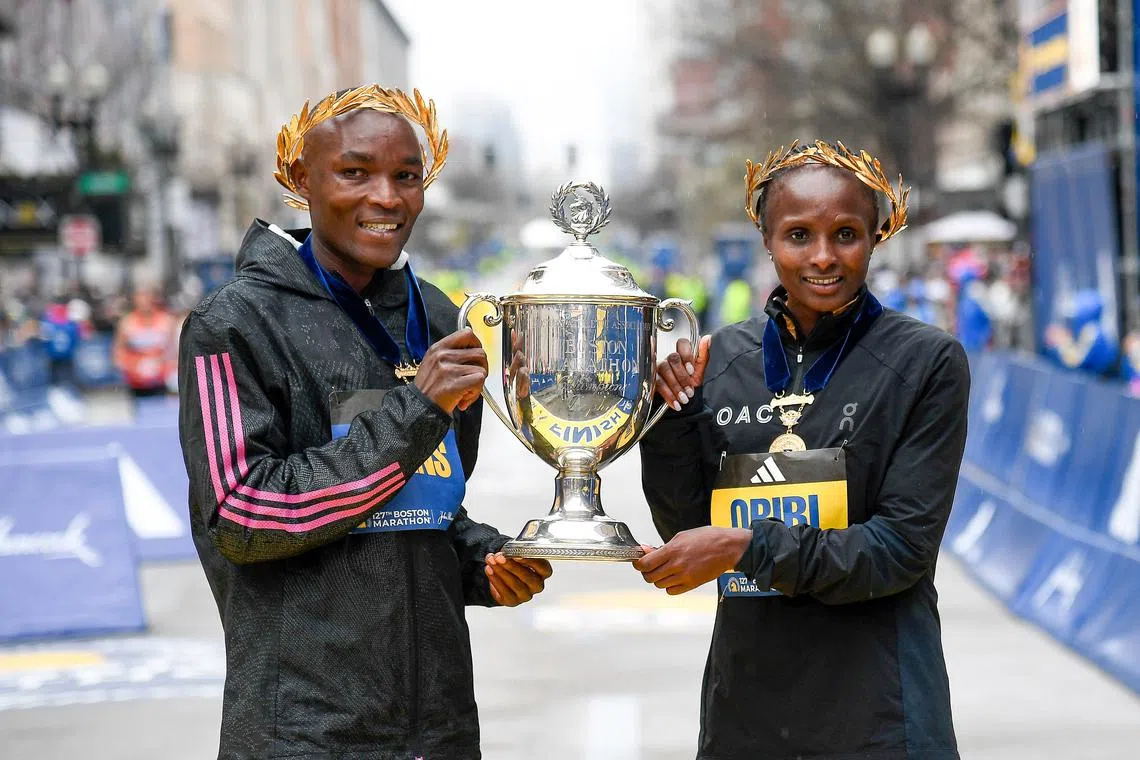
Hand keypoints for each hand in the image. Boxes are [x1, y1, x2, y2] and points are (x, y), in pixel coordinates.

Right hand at [414, 328, 487, 413]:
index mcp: (438, 348)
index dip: (476, 344)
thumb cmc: (428, 388)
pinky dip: (476, 392)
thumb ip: (450, 353)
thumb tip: (472, 347)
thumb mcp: (433, 362)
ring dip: (478, 383)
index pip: (466, 334)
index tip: (475, 355)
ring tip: (466, 390)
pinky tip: (464, 398)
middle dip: (482, 367)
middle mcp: (443, 356)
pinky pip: (479, 380)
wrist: (419, 408)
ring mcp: (449, 369)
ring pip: (481, 369)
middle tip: (474, 378)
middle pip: (479, 352)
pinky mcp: (455, 384)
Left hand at [484, 553, 552, 605]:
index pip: (543, 568)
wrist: (503, 578)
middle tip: (500, 557)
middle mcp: (537, 586)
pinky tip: (489, 570)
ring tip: (491, 561)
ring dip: (501, 571)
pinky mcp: (513, 601)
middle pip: (528, 577)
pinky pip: (504, 591)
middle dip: (511, 566)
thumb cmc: (514, 564)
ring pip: (515, 584)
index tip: (517, 555)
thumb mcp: (518, 555)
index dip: (531, 562)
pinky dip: (495, 579)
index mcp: (543, 573)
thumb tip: (503, 554)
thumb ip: (514, 553)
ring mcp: (526, 595)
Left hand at [633, 526, 750, 594]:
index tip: (638, 561)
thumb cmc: (707, 538)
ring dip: (658, 579)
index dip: (638, 564)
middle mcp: (677, 565)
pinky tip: (673, 578)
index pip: (645, 563)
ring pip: (659, 585)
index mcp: (673, 550)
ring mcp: (685, 577)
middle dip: (646, 572)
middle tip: (650, 566)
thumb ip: (663, 546)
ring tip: (664, 570)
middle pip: (650, 577)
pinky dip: (669, 586)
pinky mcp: (692, 584)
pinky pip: (672, 591)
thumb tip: (646, 550)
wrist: (728, 548)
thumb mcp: (682, 536)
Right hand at [655, 335, 710, 411]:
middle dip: (682, 375)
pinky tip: (675, 403)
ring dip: (675, 386)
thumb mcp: (700, 370)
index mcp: (682, 352)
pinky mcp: (652, 378)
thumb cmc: (691, 382)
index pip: (682, 343)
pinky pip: (657, 383)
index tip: (691, 370)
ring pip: (664, 369)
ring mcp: (659, 366)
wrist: (683, 399)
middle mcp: (669, 357)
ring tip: (684, 398)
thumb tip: (707, 338)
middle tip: (689, 389)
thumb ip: (703, 355)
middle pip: (672, 358)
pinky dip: (668, 395)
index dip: (687, 356)